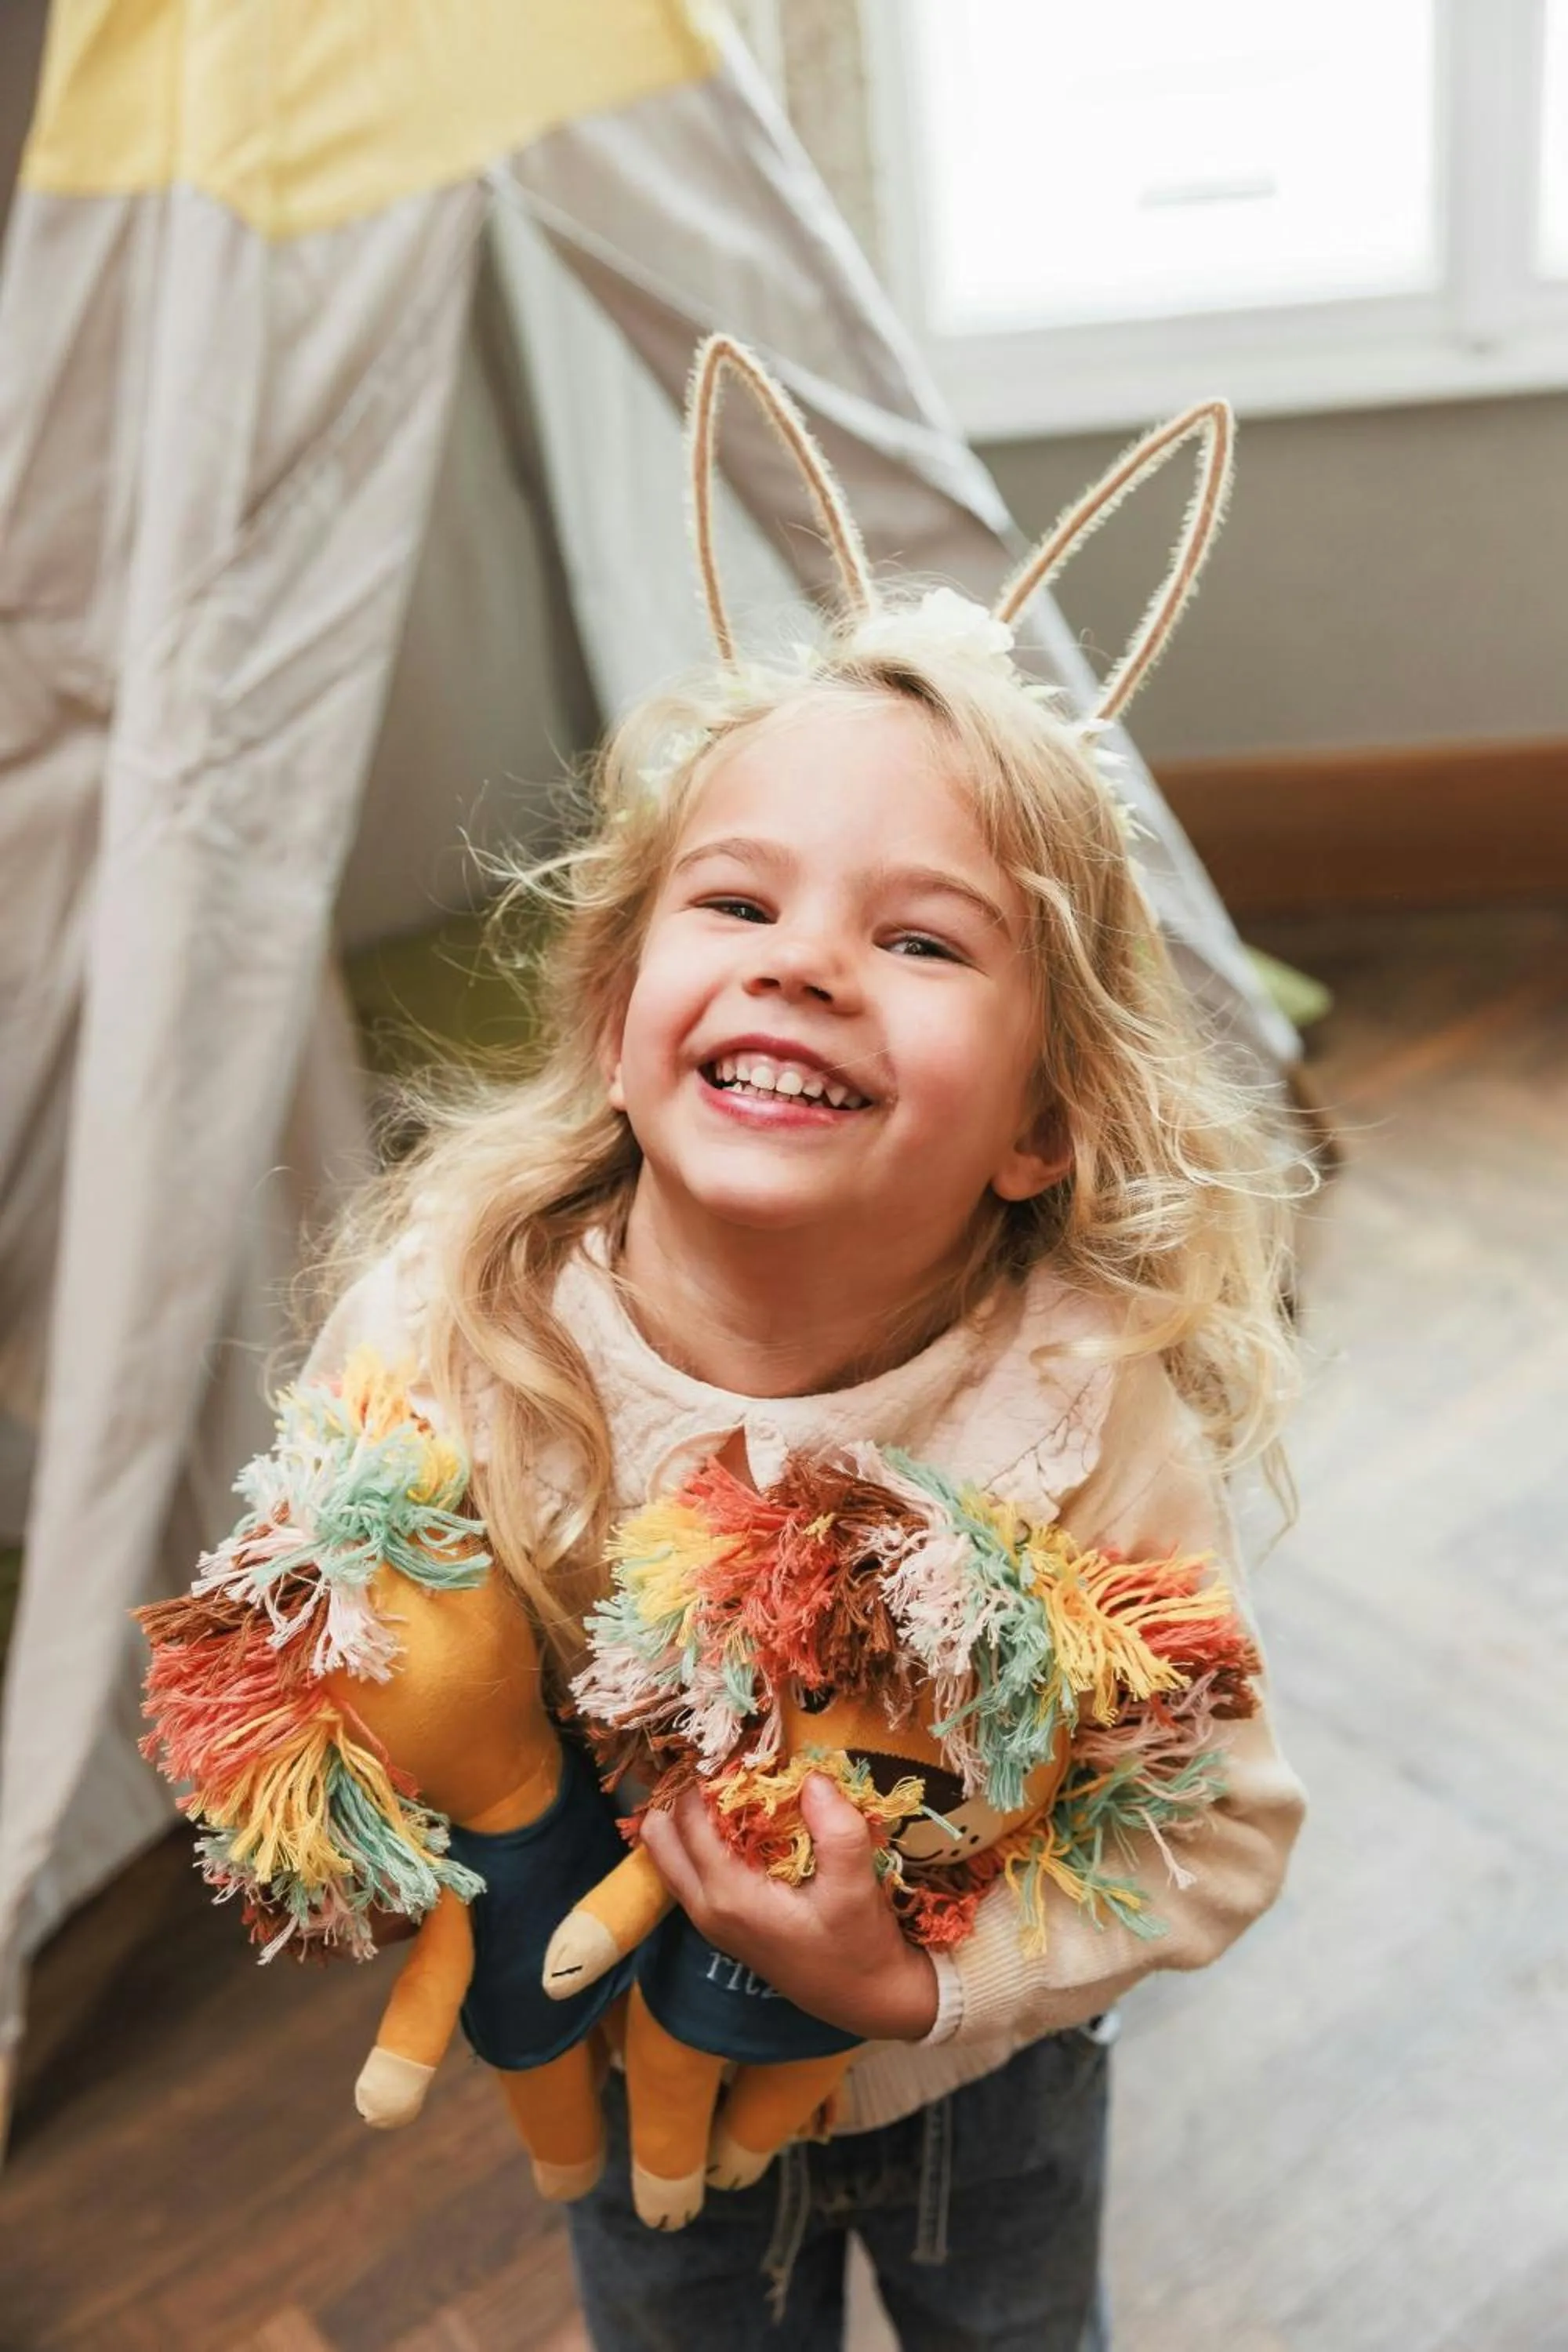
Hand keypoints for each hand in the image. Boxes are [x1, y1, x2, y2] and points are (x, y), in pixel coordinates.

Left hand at [639, 1774, 938, 2041]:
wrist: (867, 1999)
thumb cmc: (860, 1946)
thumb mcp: (855, 1888)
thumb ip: (837, 1831)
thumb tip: (811, 1776)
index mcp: (729, 1897)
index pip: (689, 1819)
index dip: (704, 1774)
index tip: (734, 1745)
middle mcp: (705, 1908)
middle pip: (659, 1835)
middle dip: (682, 1792)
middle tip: (724, 1762)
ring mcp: (708, 1918)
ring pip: (668, 1852)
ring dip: (687, 1814)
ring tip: (731, 1783)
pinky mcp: (720, 1921)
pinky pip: (687, 1867)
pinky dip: (699, 1836)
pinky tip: (740, 1817)